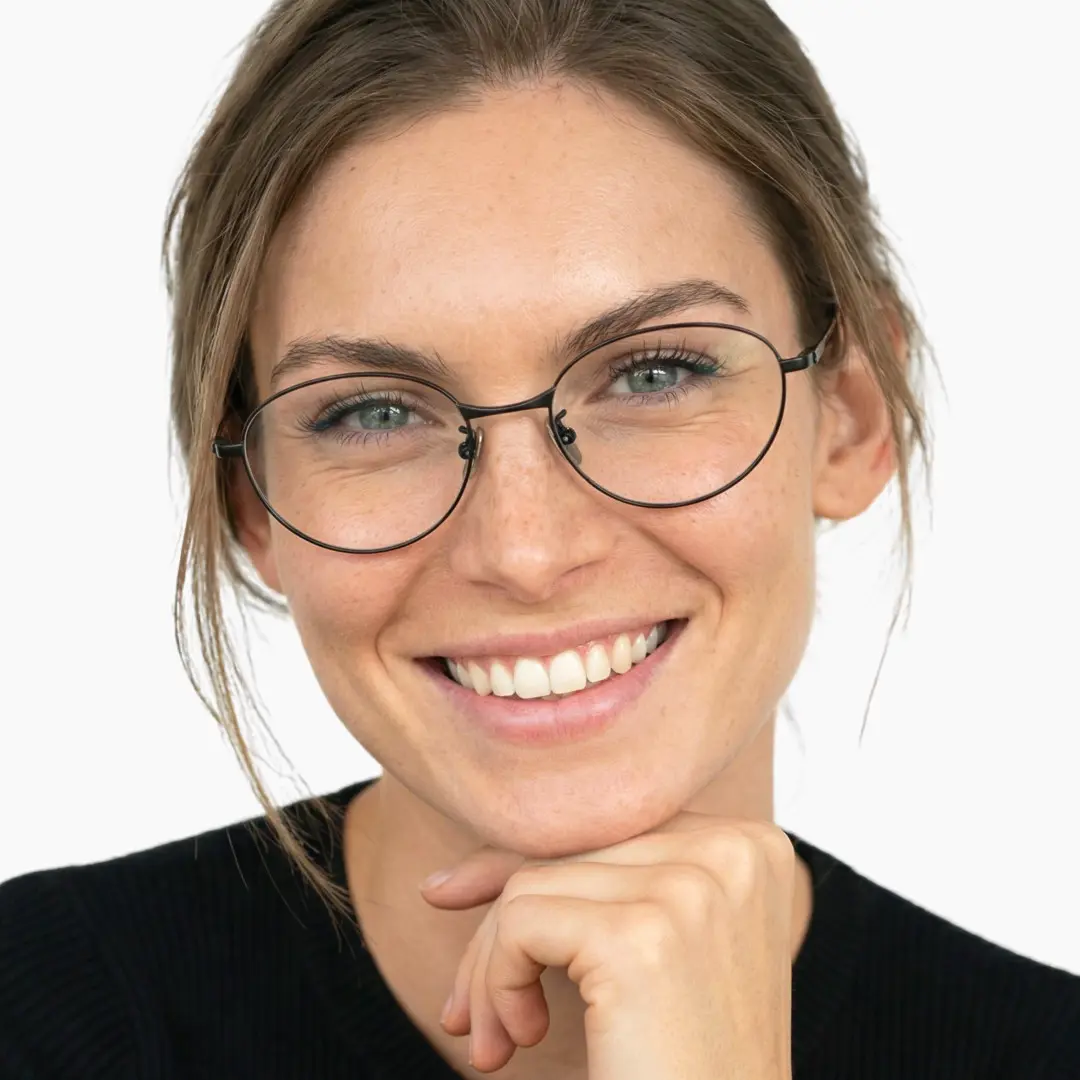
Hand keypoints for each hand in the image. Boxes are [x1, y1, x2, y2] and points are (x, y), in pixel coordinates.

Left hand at [419, 812, 796, 1079]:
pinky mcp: (638, 938)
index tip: (453, 901)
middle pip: (567, 850)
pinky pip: (518, 923)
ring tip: (500, 1041)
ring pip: (530, 884)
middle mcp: (731, 852)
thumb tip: (446, 880)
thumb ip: (587, 889)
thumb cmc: (685, 1067)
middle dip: (500, 931)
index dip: (524, 867)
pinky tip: (523, 1038)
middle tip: (472, 1013)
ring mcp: (691, 889)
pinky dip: (496, 984)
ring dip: (491, 968)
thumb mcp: (649, 954)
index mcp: (749, 847)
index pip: (607, 823)